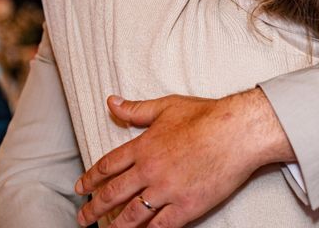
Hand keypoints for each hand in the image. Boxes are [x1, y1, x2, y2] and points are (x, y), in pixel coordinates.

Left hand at [75, 88, 294, 227]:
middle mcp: (149, 171)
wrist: (237, 132)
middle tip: (84, 217)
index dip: (91, 178)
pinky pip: (160, 227)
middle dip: (94, 209)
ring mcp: (167, 191)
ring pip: (131, 216)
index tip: (81, 187)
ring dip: (115, 227)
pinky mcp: (186, 207)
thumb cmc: (207, 116)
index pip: (108, 166)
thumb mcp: (168, 106)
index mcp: (144, 147)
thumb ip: (137, 109)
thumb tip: (112, 102)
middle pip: (113, 194)